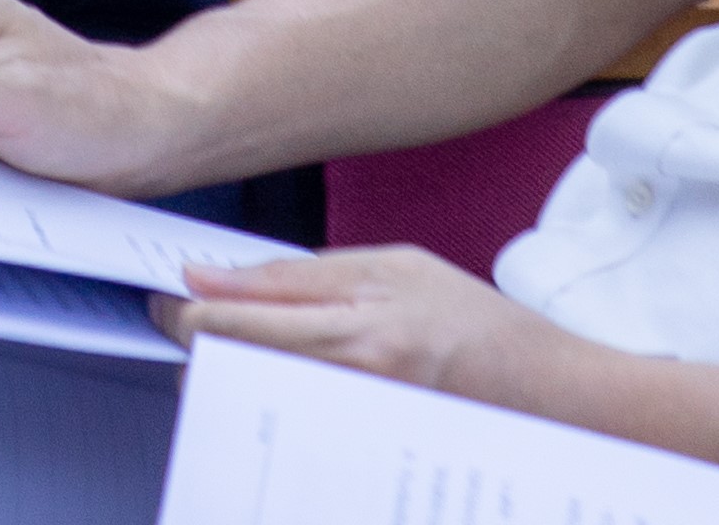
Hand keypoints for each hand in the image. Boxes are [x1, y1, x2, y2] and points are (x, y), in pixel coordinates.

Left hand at [164, 245, 569, 406]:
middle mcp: (359, 384)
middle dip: (198, 355)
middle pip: (235, 373)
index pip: (238, 324)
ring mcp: (362, 425)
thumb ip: (298, 273)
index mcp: (362, 326)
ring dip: (228, 386)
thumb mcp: (393, 268)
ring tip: (241, 365)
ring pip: (253, 409)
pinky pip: (290, 436)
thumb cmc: (480, 325)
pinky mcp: (364, 451)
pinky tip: (278, 400)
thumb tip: (209, 278)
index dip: (183, 317)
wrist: (554, 395)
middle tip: (196, 338)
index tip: (165, 307)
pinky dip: (268, 416)